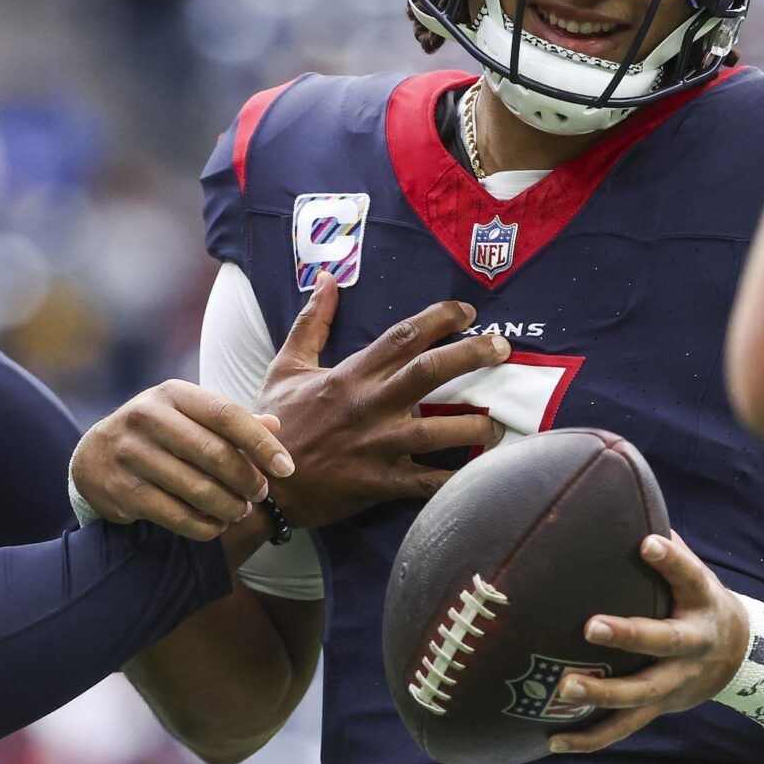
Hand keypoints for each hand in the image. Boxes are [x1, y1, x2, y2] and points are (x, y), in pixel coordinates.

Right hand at [71, 382, 292, 540]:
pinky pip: (176, 516)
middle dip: (247, 480)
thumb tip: (276, 425)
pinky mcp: (122, 490)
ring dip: (229, 507)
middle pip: (214, 453)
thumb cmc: (157, 434)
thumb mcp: (188, 415)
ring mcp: (131, 454)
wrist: (94, 458)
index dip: (261, 443)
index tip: (286, 467)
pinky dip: (204, 526)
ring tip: (240, 511)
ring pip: (197, 489)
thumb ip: (231, 421)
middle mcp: (147, 417)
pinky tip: (216, 526)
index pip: (226, 414)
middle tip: (261, 494)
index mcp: (172, 393)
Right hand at [253, 276, 510, 527]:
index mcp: (349, 376)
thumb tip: (326, 279)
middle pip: (429, 372)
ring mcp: (377, 447)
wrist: (261, 484)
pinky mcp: (380, 483)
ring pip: (438, 431)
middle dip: (472, 355)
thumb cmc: (276, 423)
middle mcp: (368, 406)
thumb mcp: (286, 367)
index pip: (403, 337)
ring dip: (475, 425)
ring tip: (498, 425)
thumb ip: (311, 323)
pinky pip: (427, 483)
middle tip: (502, 347)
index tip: (467, 311)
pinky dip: (457, 481)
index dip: (440, 318)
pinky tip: (482, 475)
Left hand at [545, 531, 750, 753]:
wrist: (742, 660)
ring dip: (602, 695)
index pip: (690, 576)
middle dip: (628, 635)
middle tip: (590, 626)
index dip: (672, 560)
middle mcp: (692, 645)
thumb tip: (619, 492)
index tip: (648, 542)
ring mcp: (676, 682)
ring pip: (640, 694)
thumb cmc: (697, 600)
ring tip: (563, 688)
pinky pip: (622, 728)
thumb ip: (664, 543)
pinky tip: (552, 741)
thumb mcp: (693, 573)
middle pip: (663, 642)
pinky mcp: (658, 708)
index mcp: (701, 602)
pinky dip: (589, 737)